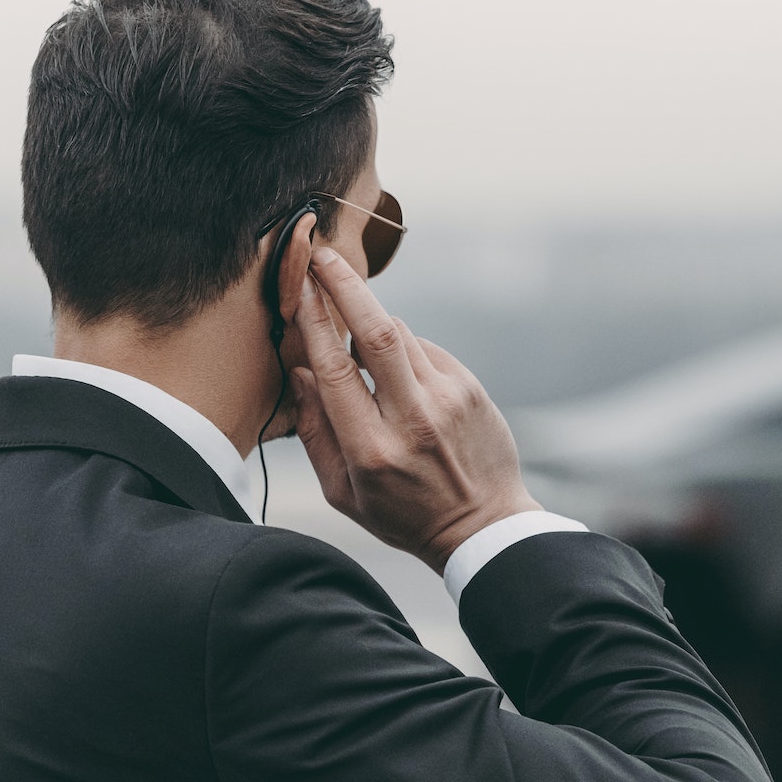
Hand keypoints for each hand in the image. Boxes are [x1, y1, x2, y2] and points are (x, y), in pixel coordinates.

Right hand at [288, 244, 539, 571]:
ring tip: (359, 341)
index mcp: (372, 450)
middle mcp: (413, 419)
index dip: (314, 321)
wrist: (483, 526)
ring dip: (372, 324)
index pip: (336, 370)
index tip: (298, 286)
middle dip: (345, 285)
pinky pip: (425, 350)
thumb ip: (315, 433)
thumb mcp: (343, 493)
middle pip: (375, 332)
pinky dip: (403, 351)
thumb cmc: (403, 514)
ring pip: (400, 334)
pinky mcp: (470, 389)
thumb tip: (300, 373)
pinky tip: (401, 380)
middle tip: (323, 254)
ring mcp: (448, 399)